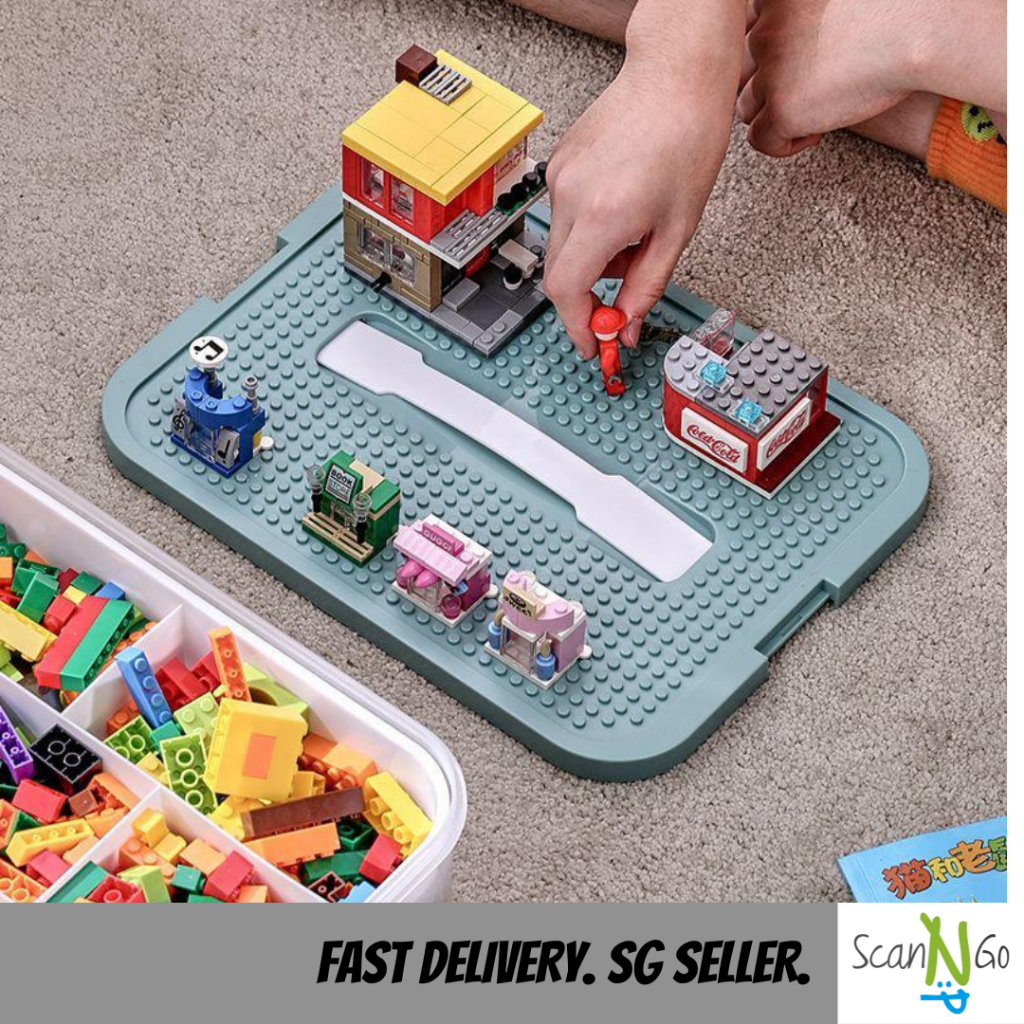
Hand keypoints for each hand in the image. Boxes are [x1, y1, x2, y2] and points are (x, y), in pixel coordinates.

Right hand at [544, 55, 735, 357]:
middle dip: (590, 295)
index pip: (566, 292)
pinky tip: (622, 209)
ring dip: (593, 260)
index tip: (592, 344)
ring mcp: (559, 178)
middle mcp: (571, 197)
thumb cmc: (686, 137)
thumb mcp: (678, 228)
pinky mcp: (559, 165)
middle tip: (623, 298)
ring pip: (563, 247)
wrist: (674, 75)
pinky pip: (565, 217)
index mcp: (602, 216)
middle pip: (560, 274)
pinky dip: (590, 231)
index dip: (577, 326)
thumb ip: (648, 284)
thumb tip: (626, 323)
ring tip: (635, 236)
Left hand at [738, 0, 917, 156]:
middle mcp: (764, 30)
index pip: (750, 30)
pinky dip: (782, 143)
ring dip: (773, 114)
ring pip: (746, 105)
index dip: (773, 50)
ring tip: (812, 113)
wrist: (919, 26)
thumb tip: (798, 53)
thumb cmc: (893, 4)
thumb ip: (805, 14)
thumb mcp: (831, 0)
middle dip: (772, 83)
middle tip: (809, 89)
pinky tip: (816, 133)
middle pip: (744, 68)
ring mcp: (770, 71)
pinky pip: (761, 139)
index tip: (806, 58)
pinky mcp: (783, 108)